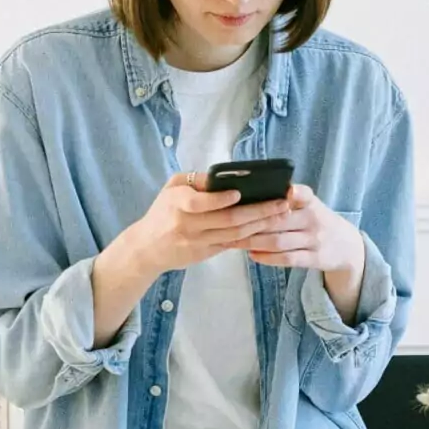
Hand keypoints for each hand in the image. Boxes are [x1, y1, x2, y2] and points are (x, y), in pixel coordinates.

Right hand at [110, 171, 294, 276]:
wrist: (147, 248)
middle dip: (258, 211)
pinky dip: (252, 237)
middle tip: (280, 203)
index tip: (239, 193)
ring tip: (281, 214)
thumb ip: (196, 180)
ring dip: (262, 224)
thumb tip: (225, 175)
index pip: (199, 203)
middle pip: (227, 219)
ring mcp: (198, 241)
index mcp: (177, 204)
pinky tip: (269, 229)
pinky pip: (233, 244)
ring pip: (235, 234)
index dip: (220, 199)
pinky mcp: (206, 253)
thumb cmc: (162, 212)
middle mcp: (188, 224)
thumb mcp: (171, 188)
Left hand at [226, 183, 364, 273]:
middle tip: (228, 224)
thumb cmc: (317, 220)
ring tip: (234, 241)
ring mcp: (315, 240)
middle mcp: (314, 219)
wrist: (346, 246)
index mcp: (312, 202)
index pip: (304, 194)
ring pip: (279, 242)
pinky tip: (252, 255)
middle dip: (252, 223)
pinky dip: (267, 258)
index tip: (283, 192)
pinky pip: (288, 259)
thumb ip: (288, 199)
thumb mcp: (310, 205)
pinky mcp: (314, 259)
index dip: (293, 193)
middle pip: (279, 221)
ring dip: (254, 242)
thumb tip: (250, 193)